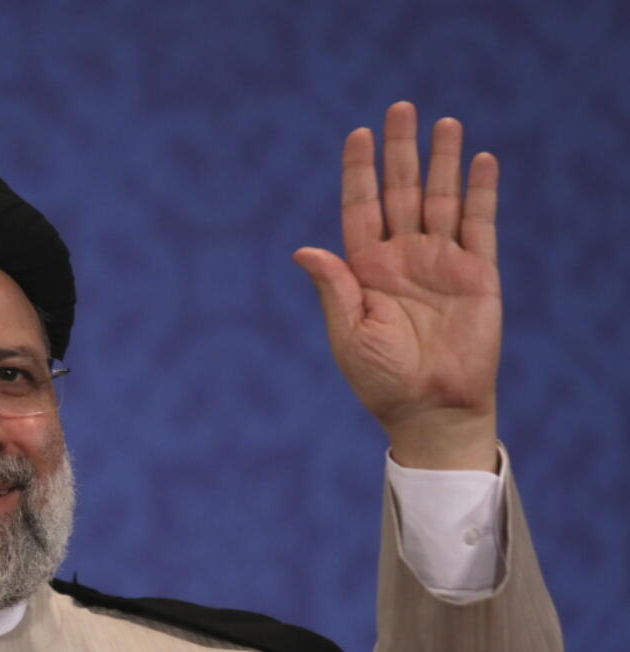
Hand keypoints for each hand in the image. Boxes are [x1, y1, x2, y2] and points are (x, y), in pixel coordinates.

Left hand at [294, 101, 499, 470]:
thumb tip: (302, 249)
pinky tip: (481, 160)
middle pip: (401, 191)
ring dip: (443, 161)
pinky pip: (480, 225)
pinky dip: (481, 193)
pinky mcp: (477, 275)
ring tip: (444, 122)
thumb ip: (333, 288)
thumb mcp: (349, 334)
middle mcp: (402, 257)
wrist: (430, 411)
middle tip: (400, 107)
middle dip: (400, 150)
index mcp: (365, 269)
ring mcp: (441, 262)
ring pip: (441, 199)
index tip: (357, 134)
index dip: (360, 171)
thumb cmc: (381, 380)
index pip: (361, 207)